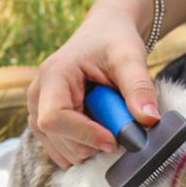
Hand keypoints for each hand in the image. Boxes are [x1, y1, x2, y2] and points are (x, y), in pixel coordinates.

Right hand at [28, 0, 161, 167]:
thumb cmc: (113, 42)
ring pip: (62, 150)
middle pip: (59, 138)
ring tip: (109, 119)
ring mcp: (36, 111)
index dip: (84, 134)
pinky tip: (99, 128)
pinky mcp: (43, 124)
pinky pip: (62, 151)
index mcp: (53, 75)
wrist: (103, 35)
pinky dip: (85, 148)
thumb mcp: (130, 58)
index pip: (55, 118)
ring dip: (91, 146)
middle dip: (94, 142)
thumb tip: (149, 120)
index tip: (115, 140)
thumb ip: (139, 88)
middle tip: (120, 123)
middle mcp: (37, 95)